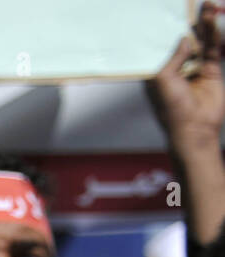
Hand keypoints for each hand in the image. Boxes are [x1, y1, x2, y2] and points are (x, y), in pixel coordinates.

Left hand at [148, 5, 224, 154]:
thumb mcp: (163, 80)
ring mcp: (194, 68)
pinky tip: (214, 22)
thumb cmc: (172, 107)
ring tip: (209, 6)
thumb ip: (173, 57)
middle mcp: (176, 67)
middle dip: (191, 21)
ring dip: (205, 24)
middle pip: (185, 39)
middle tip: (197, 3)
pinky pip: (213, 49)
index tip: (170, 12)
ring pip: (201, 41)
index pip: (163, 45)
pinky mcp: (211, 70)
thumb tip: (183, 38)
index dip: (168, 29)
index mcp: (159, 71)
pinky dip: (215, 36)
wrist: (195, 126)